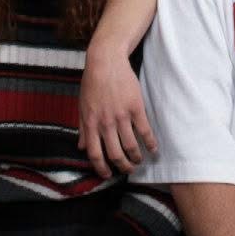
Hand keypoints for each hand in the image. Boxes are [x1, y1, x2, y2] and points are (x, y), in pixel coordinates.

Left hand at [78, 46, 156, 178]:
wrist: (106, 60)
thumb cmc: (92, 82)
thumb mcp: (82, 105)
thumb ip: (82, 128)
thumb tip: (80, 147)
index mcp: (90, 123)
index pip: (95, 153)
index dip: (101, 168)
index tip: (108, 174)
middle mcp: (105, 123)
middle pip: (115, 153)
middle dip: (122, 166)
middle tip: (128, 170)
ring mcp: (121, 115)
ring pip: (131, 145)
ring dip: (136, 158)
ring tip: (139, 161)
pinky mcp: (135, 107)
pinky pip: (144, 130)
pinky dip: (150, 143)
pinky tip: (154, 149)